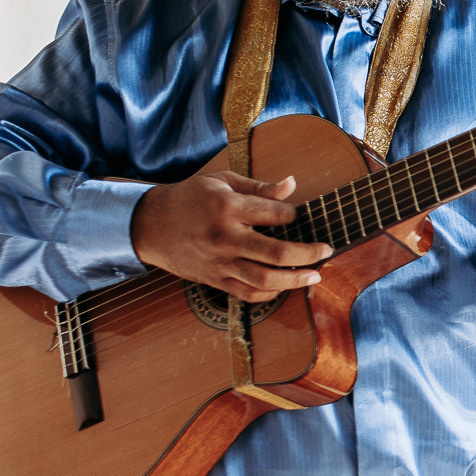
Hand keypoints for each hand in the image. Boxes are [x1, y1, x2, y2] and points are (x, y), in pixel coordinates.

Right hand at [129, 172, 332, 302]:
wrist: (149, 225)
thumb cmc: (189, 198)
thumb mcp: (221, 181)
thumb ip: (259, 187)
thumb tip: (292, 185)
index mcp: (228, 207)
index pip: (275, 214)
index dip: (293, 215)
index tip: (296, 215)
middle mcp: (225, 237)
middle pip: (277, 253)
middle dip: (308, 254)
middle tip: (326, 250)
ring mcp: (220, 262)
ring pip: (265, 280)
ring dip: (296, 280)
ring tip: (315, 275)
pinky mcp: (214, 279)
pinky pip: (248, 294)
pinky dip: (270, 293)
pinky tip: (284, 286)